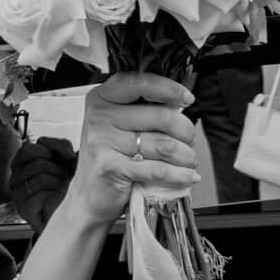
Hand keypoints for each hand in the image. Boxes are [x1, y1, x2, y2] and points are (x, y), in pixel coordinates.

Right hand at [8, 135, 76, 233]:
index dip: (48, 152)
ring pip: (39, 179)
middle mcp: (15, 178)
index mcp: (21, 163)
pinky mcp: (23, 209)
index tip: (60, 160)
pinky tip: (56, 200)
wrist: (73, 212)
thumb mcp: (67, 158)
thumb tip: (65, 151)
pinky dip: (54, 197)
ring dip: (58, 183)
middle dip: (57, 169)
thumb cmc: (68, 183)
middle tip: (63, 178)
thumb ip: (62, 146)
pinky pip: (39, 195)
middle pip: (37, 163)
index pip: (28, 149)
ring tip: (62, 189)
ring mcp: (17, 194)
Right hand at [69, 72, 198, 228]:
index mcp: (101, 98)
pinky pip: (157, 169)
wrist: (90, 195)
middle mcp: (99, 117)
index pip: (140, 83)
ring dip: (185, 154)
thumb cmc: (110, 158)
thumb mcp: (118, 126)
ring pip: (163, 144)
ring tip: (189, 159)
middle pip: (160, 116)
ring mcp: (102, 141)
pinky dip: (178, 174)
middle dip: (185, 130)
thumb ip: (142, 111)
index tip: (187, 98)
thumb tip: (179, 105)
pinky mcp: (110, 167)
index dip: (169, 89)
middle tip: (190, 140)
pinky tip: (189, 175)